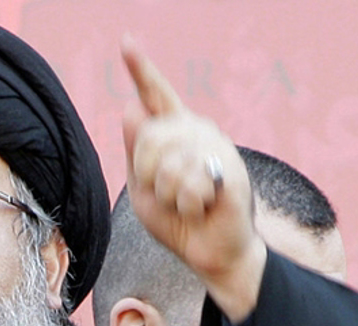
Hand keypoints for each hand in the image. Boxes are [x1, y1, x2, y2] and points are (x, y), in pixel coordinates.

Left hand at [121, 35, 265, 321]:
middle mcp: (198, 131)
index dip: (141, 69)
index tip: (126, 41)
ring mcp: (218, 148)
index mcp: (175, 132)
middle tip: (166, 194)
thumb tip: (131, 108)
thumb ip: (136, 152)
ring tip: (188, 204)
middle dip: (148, 174)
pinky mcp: (231, 172)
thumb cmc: (177, 220)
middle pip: (150, 135)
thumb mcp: (144, 187)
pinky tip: (203, 210)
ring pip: (169, 164)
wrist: (210, 253)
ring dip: (170, 196)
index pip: (155, 96)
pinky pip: (190, 184)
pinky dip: (188, 207)